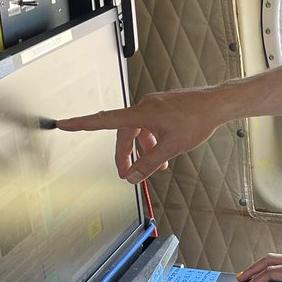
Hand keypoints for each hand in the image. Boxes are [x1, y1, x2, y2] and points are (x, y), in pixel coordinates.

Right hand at [56, 88, 225, 182]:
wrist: (217, 104)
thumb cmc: (197, 119)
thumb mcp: (171, 147)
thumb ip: (150, 163)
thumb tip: (132, 177)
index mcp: (141, 114)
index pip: (104, 121)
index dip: (82, 123)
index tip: (64, 124)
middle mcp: (144, 107)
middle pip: (123, 133)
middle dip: (124, 155)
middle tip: (126, 174)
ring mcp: (154, 106)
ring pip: (138, 130)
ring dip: (142, 149)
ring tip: (154, 167)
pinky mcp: (163, 107)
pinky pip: (149, 125)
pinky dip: (152, 140)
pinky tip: (164, 153)